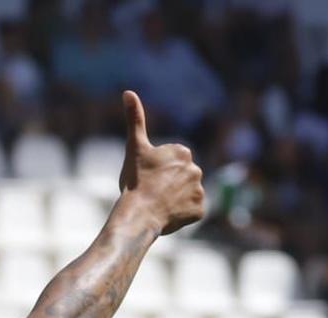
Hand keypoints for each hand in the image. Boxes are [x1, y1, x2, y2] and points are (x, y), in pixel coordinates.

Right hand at [118, 90, 205, 235]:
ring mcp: (199, 191)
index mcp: (182, 153)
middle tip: (151, 193)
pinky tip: (167, 215)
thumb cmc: (136, 180)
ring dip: (174, 200)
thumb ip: (134, 119)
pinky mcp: (199, 210)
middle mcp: (196, 169)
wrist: (140, 213)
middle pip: (179, 180)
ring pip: (184, 196)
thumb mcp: (134, 148)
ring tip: (158, 205)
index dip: (156, 172)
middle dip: (168, 186)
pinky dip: (180, 215)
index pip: (170, 164)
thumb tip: (128, 92)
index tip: (147, 177)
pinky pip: (190, 212)